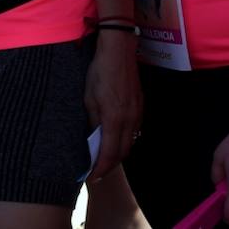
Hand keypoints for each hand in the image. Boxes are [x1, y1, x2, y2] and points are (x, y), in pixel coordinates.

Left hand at [85, 30, 141, 179]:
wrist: (119, 52)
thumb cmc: (99, 72)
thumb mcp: (88, 98)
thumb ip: (92, 121)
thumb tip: (92, 138)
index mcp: (114, 119)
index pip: (109, 154)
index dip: (101, 169)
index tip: (92, 177)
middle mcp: (129, 120)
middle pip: (122, 153)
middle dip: (110, 165)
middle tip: (96, 171)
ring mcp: (137, 114)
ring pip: (130, 142)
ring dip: (118, 153)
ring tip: (104, 158)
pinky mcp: (140, 107)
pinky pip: (134, 131)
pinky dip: (124, 140)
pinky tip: (115, 139)